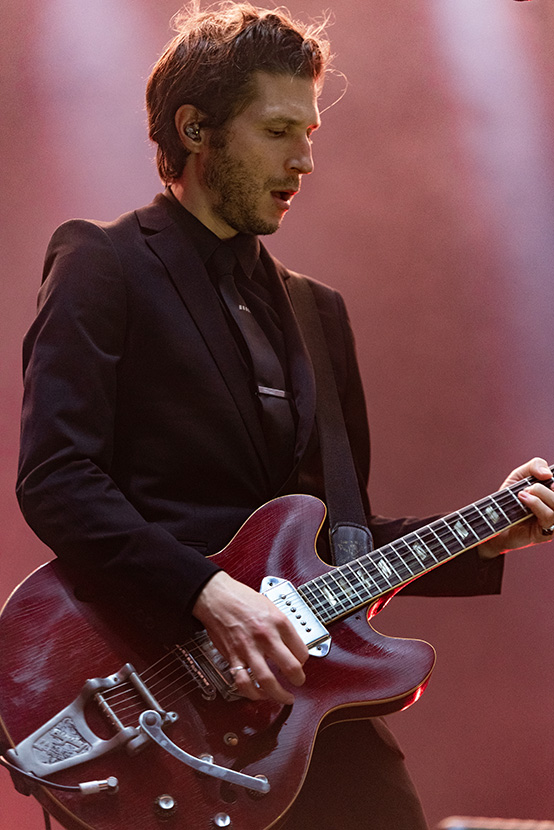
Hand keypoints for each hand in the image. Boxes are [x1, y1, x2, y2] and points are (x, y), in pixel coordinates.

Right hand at [192, 571, 308, 704]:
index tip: (301, 663)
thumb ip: (282, 626)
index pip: (302, 650)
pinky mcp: (233, 656)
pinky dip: (252, 694)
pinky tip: (258, 694)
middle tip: (298, 682)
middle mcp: (266, 636)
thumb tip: (292, 645)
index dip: (304, 661)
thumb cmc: (242, 598)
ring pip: (267, 681)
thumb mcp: (271, 606)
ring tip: (284, 697)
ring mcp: (249, 648)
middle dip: (298, 680)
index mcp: (278, 622)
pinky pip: (243, 682)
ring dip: (279, 694)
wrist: (217, 596)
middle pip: (290, 667)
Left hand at [479, 457, 553, 558]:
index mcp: (552, 494)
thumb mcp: (520, 476)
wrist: (493, 521)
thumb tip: (548, 473)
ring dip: (540, 495)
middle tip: (528, 487)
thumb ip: (535, 466)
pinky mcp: (545, 533)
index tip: (545, 478)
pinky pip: (549, 517)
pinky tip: (523, 499)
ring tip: (523, 494)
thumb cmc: (509, 499)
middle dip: (544, 487)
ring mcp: (553, 522)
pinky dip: (536, 504)